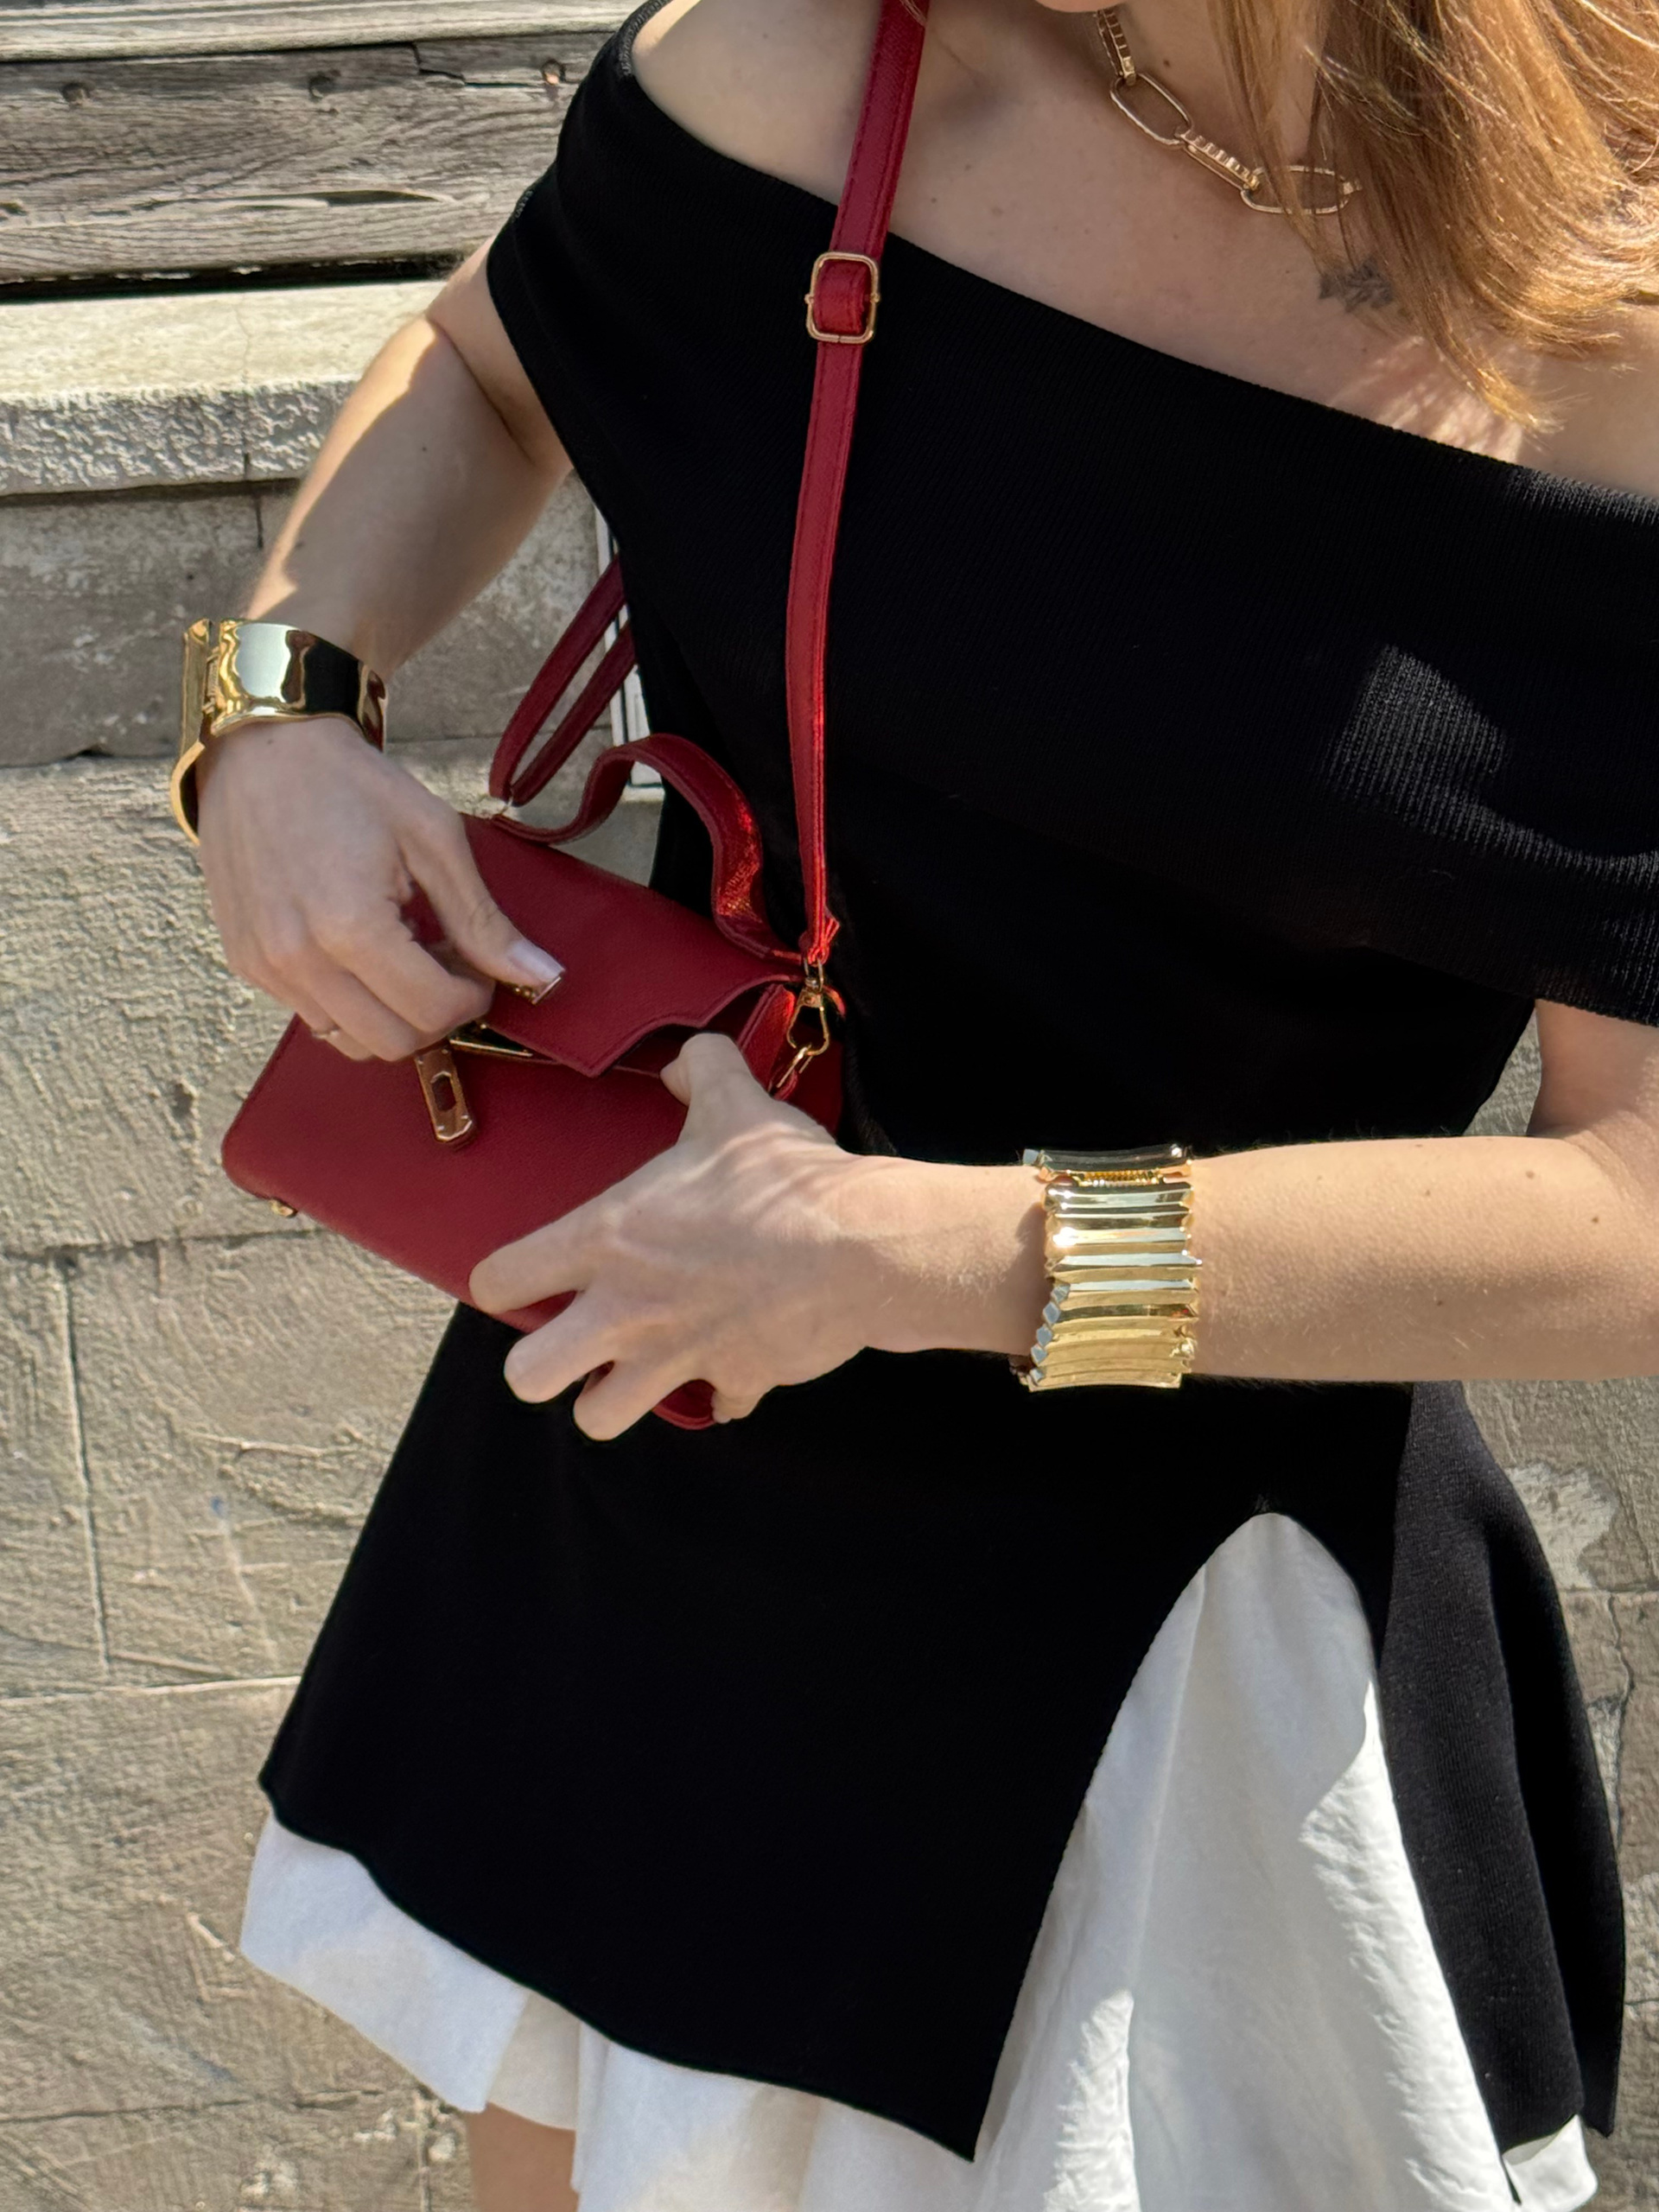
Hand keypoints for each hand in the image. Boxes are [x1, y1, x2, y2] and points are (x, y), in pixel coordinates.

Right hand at [196, 716, 563, 1058]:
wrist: (260, 751)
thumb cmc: (351, 784)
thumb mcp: (434, 839)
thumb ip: (483, 920)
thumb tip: (543, 976)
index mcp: (351, 927)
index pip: (434, 1010)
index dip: (474, 997)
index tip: (478, 962)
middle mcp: (300, 959)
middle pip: (395, 1042)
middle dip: (437, 1014)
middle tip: (447, 962)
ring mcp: (267, 967)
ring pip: (353, 1042)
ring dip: (393, 1014)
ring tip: (403, 954)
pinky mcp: (247, 965)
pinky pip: (314, 1018)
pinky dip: (352, 1004)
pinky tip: (362, 950)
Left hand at [470, 1034, 1046, 1435]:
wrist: (859, 1247)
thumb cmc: (787, 1179)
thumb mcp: (736, 1104)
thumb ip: (700, 1070)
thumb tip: (683, 1062)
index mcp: (608, 1238)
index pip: (502, 1280)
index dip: (502, 1282)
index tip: (525, 1279)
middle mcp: (625, 1308)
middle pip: (527, 1376)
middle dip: (541, 1367)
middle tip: (572, 1343)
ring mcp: (676, 1355)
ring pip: (600, 1418)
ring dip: (613, 1399)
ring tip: (634, 1371)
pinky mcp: (732, 1382)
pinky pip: (714, 1407)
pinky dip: (722, 1391)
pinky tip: (736, 1364)